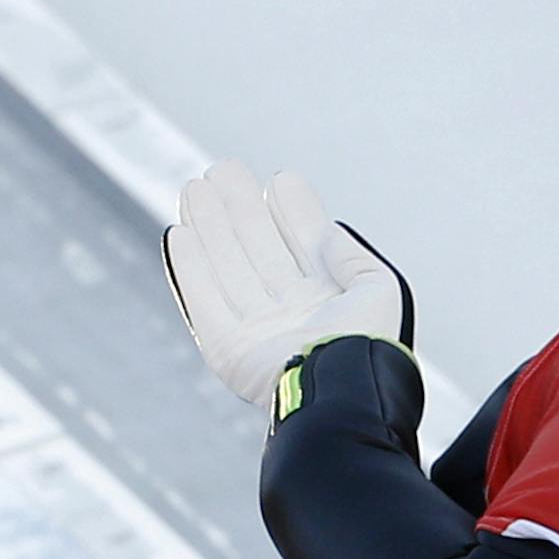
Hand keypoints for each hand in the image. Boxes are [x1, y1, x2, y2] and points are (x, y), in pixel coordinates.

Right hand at [162, 161, 410, 410]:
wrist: (340, 388)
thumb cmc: (366, 345)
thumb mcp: (378, 288)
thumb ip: (352, 256)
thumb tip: (328, 232)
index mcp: (327, 300)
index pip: (303, 244)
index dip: (291, 211)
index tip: (280, 179)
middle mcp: (290, 313)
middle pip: (257, 249)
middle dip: (239, 209)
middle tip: (222, 170)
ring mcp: (257, 331)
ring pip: (226, 268)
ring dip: (209, 228)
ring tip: (195, 188)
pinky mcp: (227, 350)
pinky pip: (203, 303)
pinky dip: (189, 268)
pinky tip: (180, 233)